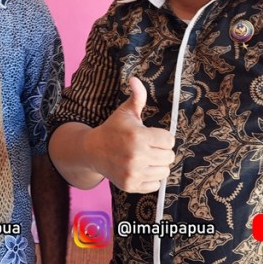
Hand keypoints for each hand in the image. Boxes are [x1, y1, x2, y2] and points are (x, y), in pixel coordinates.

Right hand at [86, 77, 174, 193]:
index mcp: (138, 136)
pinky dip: (151, 178)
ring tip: (145, 158)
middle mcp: (136, 156)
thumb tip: (135, 78)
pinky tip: (140, 169)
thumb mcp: (125, 112)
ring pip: (164, 172)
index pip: (169, 140)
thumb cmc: (114, 129)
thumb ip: (137, 96)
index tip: (152, 136)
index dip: (162, 137)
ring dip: (158, 165)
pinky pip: (156, 184)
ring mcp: (133, 172)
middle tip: (148, 147)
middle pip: (169, 157)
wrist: (92, 151)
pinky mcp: (130, 185)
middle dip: (161, 151)